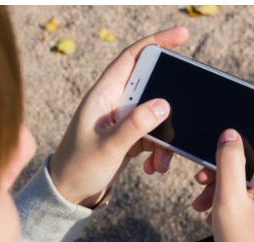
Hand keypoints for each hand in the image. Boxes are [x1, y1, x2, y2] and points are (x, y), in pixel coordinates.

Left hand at [49, 27, 188, 207]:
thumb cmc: (77, 168)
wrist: (68, 195)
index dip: (156, 42)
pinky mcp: (127, 137)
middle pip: (151, 86)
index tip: (183, 35)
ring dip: (165, 137)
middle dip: (169, 103)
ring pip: (156, 116)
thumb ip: (135, 126)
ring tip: (161, 161)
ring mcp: (121, 120)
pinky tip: (153, 167)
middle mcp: (112, 103)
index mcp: (101, 96)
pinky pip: (153, 135)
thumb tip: (164, 104)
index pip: (131, 58)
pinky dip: (159, 150)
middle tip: (185, 115)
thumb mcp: (108, 147)